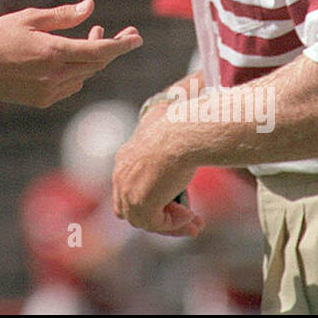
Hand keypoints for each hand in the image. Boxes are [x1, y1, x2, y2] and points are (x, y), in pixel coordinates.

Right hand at [0, 0, 141, 106]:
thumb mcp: (30, 18)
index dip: (121, 44)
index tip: (137, 37)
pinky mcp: (42, 100)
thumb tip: (90, 7)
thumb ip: (63, 16)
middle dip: (112, 48)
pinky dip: (79, 72)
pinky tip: (73, 58)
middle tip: (124, 33)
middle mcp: (55, 75)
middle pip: (97, 64)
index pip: (99, 50)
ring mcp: (49, 91)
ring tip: (94, 36)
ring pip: (85, 76)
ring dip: (94, 58)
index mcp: (54, 52)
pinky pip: (71, 86)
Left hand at [112, 78, 204, 235]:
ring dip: (172, 224)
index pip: (129, 187)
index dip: (155, 198)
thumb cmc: (181, 123)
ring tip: (196, 223)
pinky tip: (192, 217)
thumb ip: (169, 120)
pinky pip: (156, 224)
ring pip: (145, 220)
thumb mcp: (169, 119)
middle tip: (190, 220)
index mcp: (125, 156)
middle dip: (162, 216)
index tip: (179, 202)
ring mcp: (128, 190)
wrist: (183, 133)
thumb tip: (188, 92)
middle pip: (133, 208)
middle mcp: (121, 174)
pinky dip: (174, 225)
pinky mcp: (139, 204)